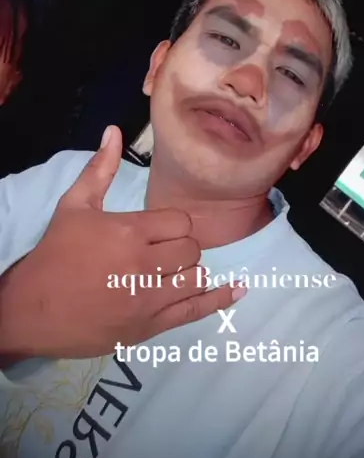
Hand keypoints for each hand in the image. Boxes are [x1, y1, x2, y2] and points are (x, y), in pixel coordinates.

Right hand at [0, 126, 241, 360]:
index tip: (155, 231)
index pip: (180, 222)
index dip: (172, 225)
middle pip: (191, 249)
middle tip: (158, 251)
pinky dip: (220, 300)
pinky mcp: (150, 327)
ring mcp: (149, 299)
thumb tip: (114, 131)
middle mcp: (145, 264)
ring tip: (169, 271)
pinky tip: (238, 290)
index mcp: (130, 231)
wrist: (32, 310)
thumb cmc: (54, 255)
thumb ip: (100, 169)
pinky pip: (196, 311)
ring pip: (196, 277)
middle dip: (180, 247)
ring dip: (188, 271)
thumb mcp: (74, 206)